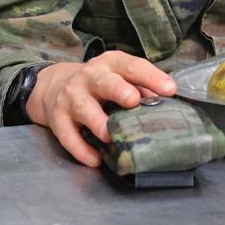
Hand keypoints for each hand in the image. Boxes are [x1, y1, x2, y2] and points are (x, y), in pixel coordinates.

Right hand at [28, 52, 177, 166]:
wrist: (54, 86)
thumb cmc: (99, 84)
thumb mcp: (118, 77)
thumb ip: (141, 88)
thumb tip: (166, 104)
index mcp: (110, 65)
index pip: (131, 66)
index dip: (151, 77)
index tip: (169, 89)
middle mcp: (89, 77)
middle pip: (104, 81)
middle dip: (118, 90)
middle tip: (133, 100)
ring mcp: (71, 97)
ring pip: (83, 107)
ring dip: (97, 121)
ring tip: (110, 135)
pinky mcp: (58, 118)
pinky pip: (67, 135)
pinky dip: (80, 148)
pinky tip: (95, 159)